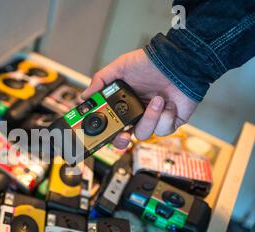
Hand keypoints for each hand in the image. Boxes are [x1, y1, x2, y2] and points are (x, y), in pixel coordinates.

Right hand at [82, 49, 197, 148]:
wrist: (178, 60)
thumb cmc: (151, 62)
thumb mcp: (120, 67)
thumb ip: (101, 80)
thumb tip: (85, 95)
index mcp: (123, 105)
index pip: (110, 124)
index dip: (103, 132)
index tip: (97, 134)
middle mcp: (137, 114)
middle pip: (124, 137)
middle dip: (122, 139)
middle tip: (123, 133)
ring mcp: (154, 119)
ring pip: (144, 134)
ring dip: (149, 118)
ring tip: (156, 100)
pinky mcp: (170, 122)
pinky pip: (163, 130)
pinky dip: (164, 116)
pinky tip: (167, 103)